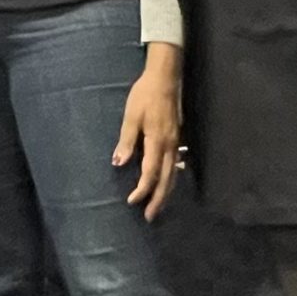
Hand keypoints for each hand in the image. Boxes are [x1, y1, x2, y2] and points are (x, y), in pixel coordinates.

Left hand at [114, 45, 181, 219]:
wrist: (165, 78)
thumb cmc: (144, 95)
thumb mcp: (131, 116)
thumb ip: (126, 141)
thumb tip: (119, 163)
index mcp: (157, 140)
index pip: (150, 172)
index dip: (142, 189)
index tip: (132, 201)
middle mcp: (170, 145)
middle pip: (166, 179)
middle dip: (158, 199)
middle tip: (150, 217)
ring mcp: (176, 143)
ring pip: (173, 174)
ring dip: (166, 192)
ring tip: (158, 207)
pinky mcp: (177, 139)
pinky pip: (175, 165)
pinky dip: (171, 179)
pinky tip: (167, 185)